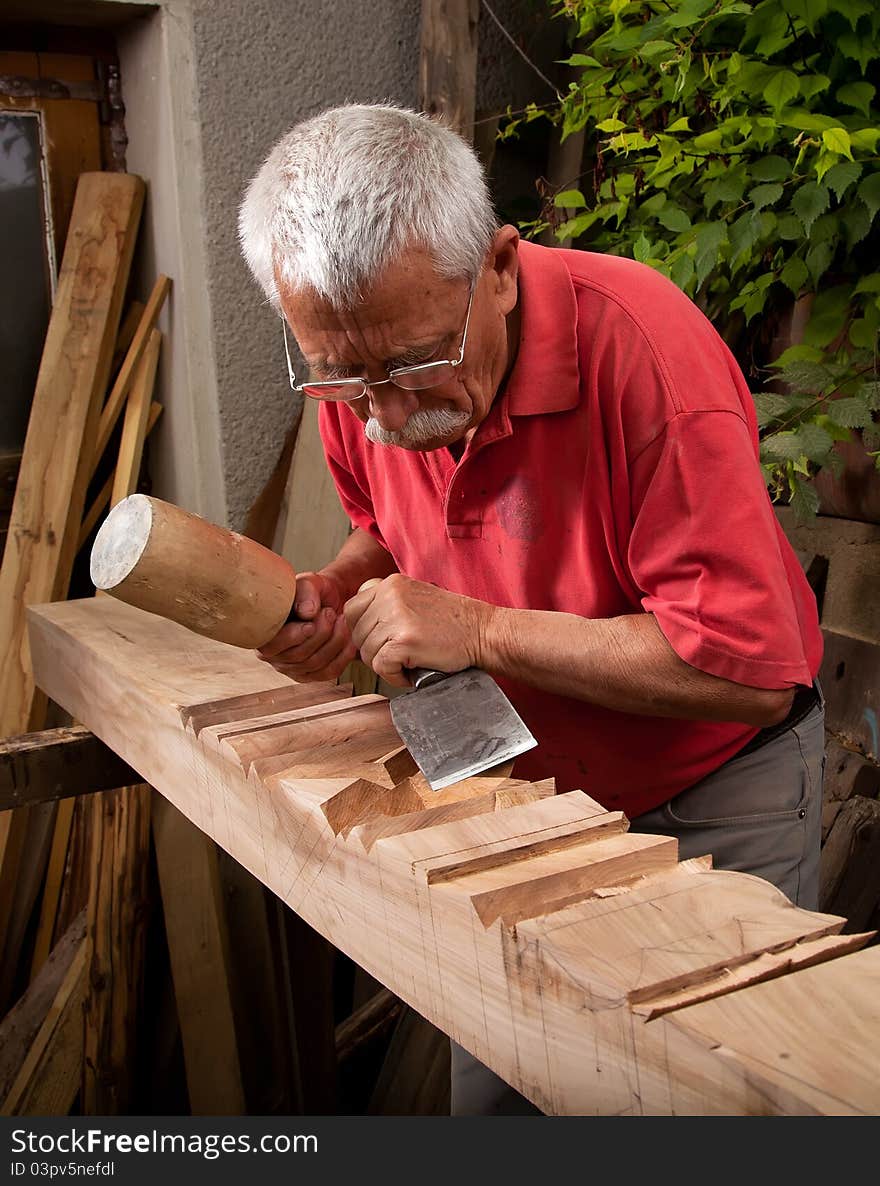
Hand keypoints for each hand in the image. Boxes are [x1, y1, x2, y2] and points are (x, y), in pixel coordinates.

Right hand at [258, 570, 356, 681]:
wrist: (328, 601)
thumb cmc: (312, 593)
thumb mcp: (308, 583)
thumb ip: (305, 593)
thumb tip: (307, 612)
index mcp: (264, 632)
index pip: (271, 645)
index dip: (292, 637)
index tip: (310, 624)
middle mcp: (274, 654)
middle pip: (298, 655)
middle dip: (320, 633)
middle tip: (330, 613)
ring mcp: (292, 667)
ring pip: (316, 664)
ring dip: (335, 641)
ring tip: (342, 620)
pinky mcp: (312, 674)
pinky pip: (329, 672)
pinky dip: (343, 656)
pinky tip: (350, 639)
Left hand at [343, 574, 490, 687]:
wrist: (484, 632)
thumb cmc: (455, 622)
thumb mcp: (416, 597)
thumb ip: (387, 604)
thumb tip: (358, 626)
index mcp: (391, 584)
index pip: (352, 610)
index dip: (364, 631)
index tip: (382, 641)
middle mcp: (390, 596)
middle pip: (357, 634)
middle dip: (375, 650)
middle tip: (401, 655)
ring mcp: (395, 618)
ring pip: (367, 652)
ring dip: (387, 664)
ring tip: (412, 660)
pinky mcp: (403, 642)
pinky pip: (380, 667)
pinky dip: (395, 676)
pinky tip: (413, 670)